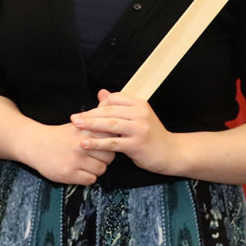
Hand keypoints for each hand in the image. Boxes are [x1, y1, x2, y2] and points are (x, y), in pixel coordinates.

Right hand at [16, 120, 114, 184]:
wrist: (35, 144)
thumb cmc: (60, 134)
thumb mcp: (77, 121)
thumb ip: (95, 112)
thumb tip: (107, 95)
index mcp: (86, 131)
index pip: (112, 140)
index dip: (109, 143)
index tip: (101, 143)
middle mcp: (81, 144)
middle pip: (110, 157)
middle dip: (103, 158)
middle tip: (92, 155)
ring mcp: (75, 160)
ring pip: (101, 170)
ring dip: (95, 169)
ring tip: (84, 163)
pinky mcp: (69, 173)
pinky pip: (90, 180)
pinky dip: (86, 177)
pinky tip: (78, 170)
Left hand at [70, 89, 184, 176]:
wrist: (171, 153)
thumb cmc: (151, 135)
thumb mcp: (138, 116)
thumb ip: (120, 105)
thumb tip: (101, 92)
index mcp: (139, 104)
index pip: (114, 98)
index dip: (99, 104)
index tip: (87, 112)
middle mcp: (140, 114)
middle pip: (109, 110)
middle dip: (89, 114)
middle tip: (74, 118)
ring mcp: (139, 129)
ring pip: (109, 125)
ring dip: (90, 125)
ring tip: (76, 126)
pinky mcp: (137, 145)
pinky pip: (112, 143)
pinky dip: (96, 143)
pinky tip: (84, 144)